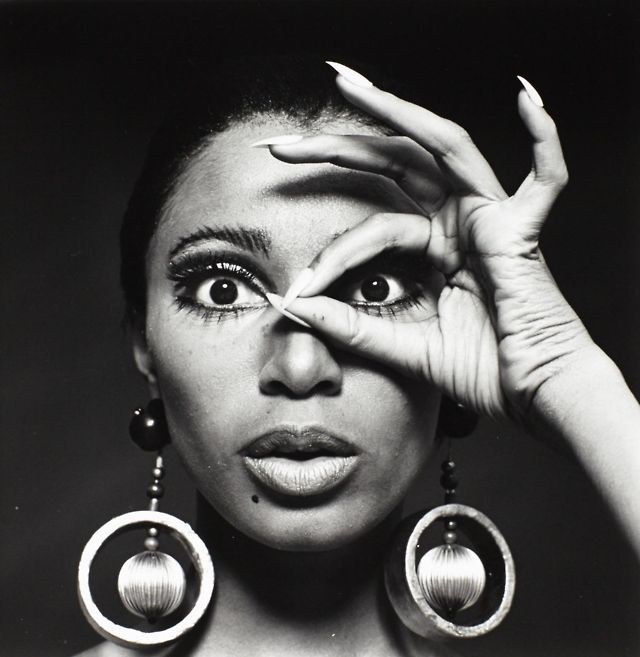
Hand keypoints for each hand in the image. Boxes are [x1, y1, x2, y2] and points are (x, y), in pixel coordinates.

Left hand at [264, 66, 593, 422]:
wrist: (532, 398)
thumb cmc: (482, 371)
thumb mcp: (403, 346)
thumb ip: (351, 326)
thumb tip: (293, 305)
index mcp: (432, 248)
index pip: (370, 227)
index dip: (329, 254)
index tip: (293, 290)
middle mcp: (457, 224)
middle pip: (394, 165)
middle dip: (338, 147)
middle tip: (282, 146)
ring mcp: (489, 221)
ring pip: (442, 149)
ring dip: (397, 112)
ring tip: (348, 85)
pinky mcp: (521, 234)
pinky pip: (543, 182)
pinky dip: (544, 140)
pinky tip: (527, 99)